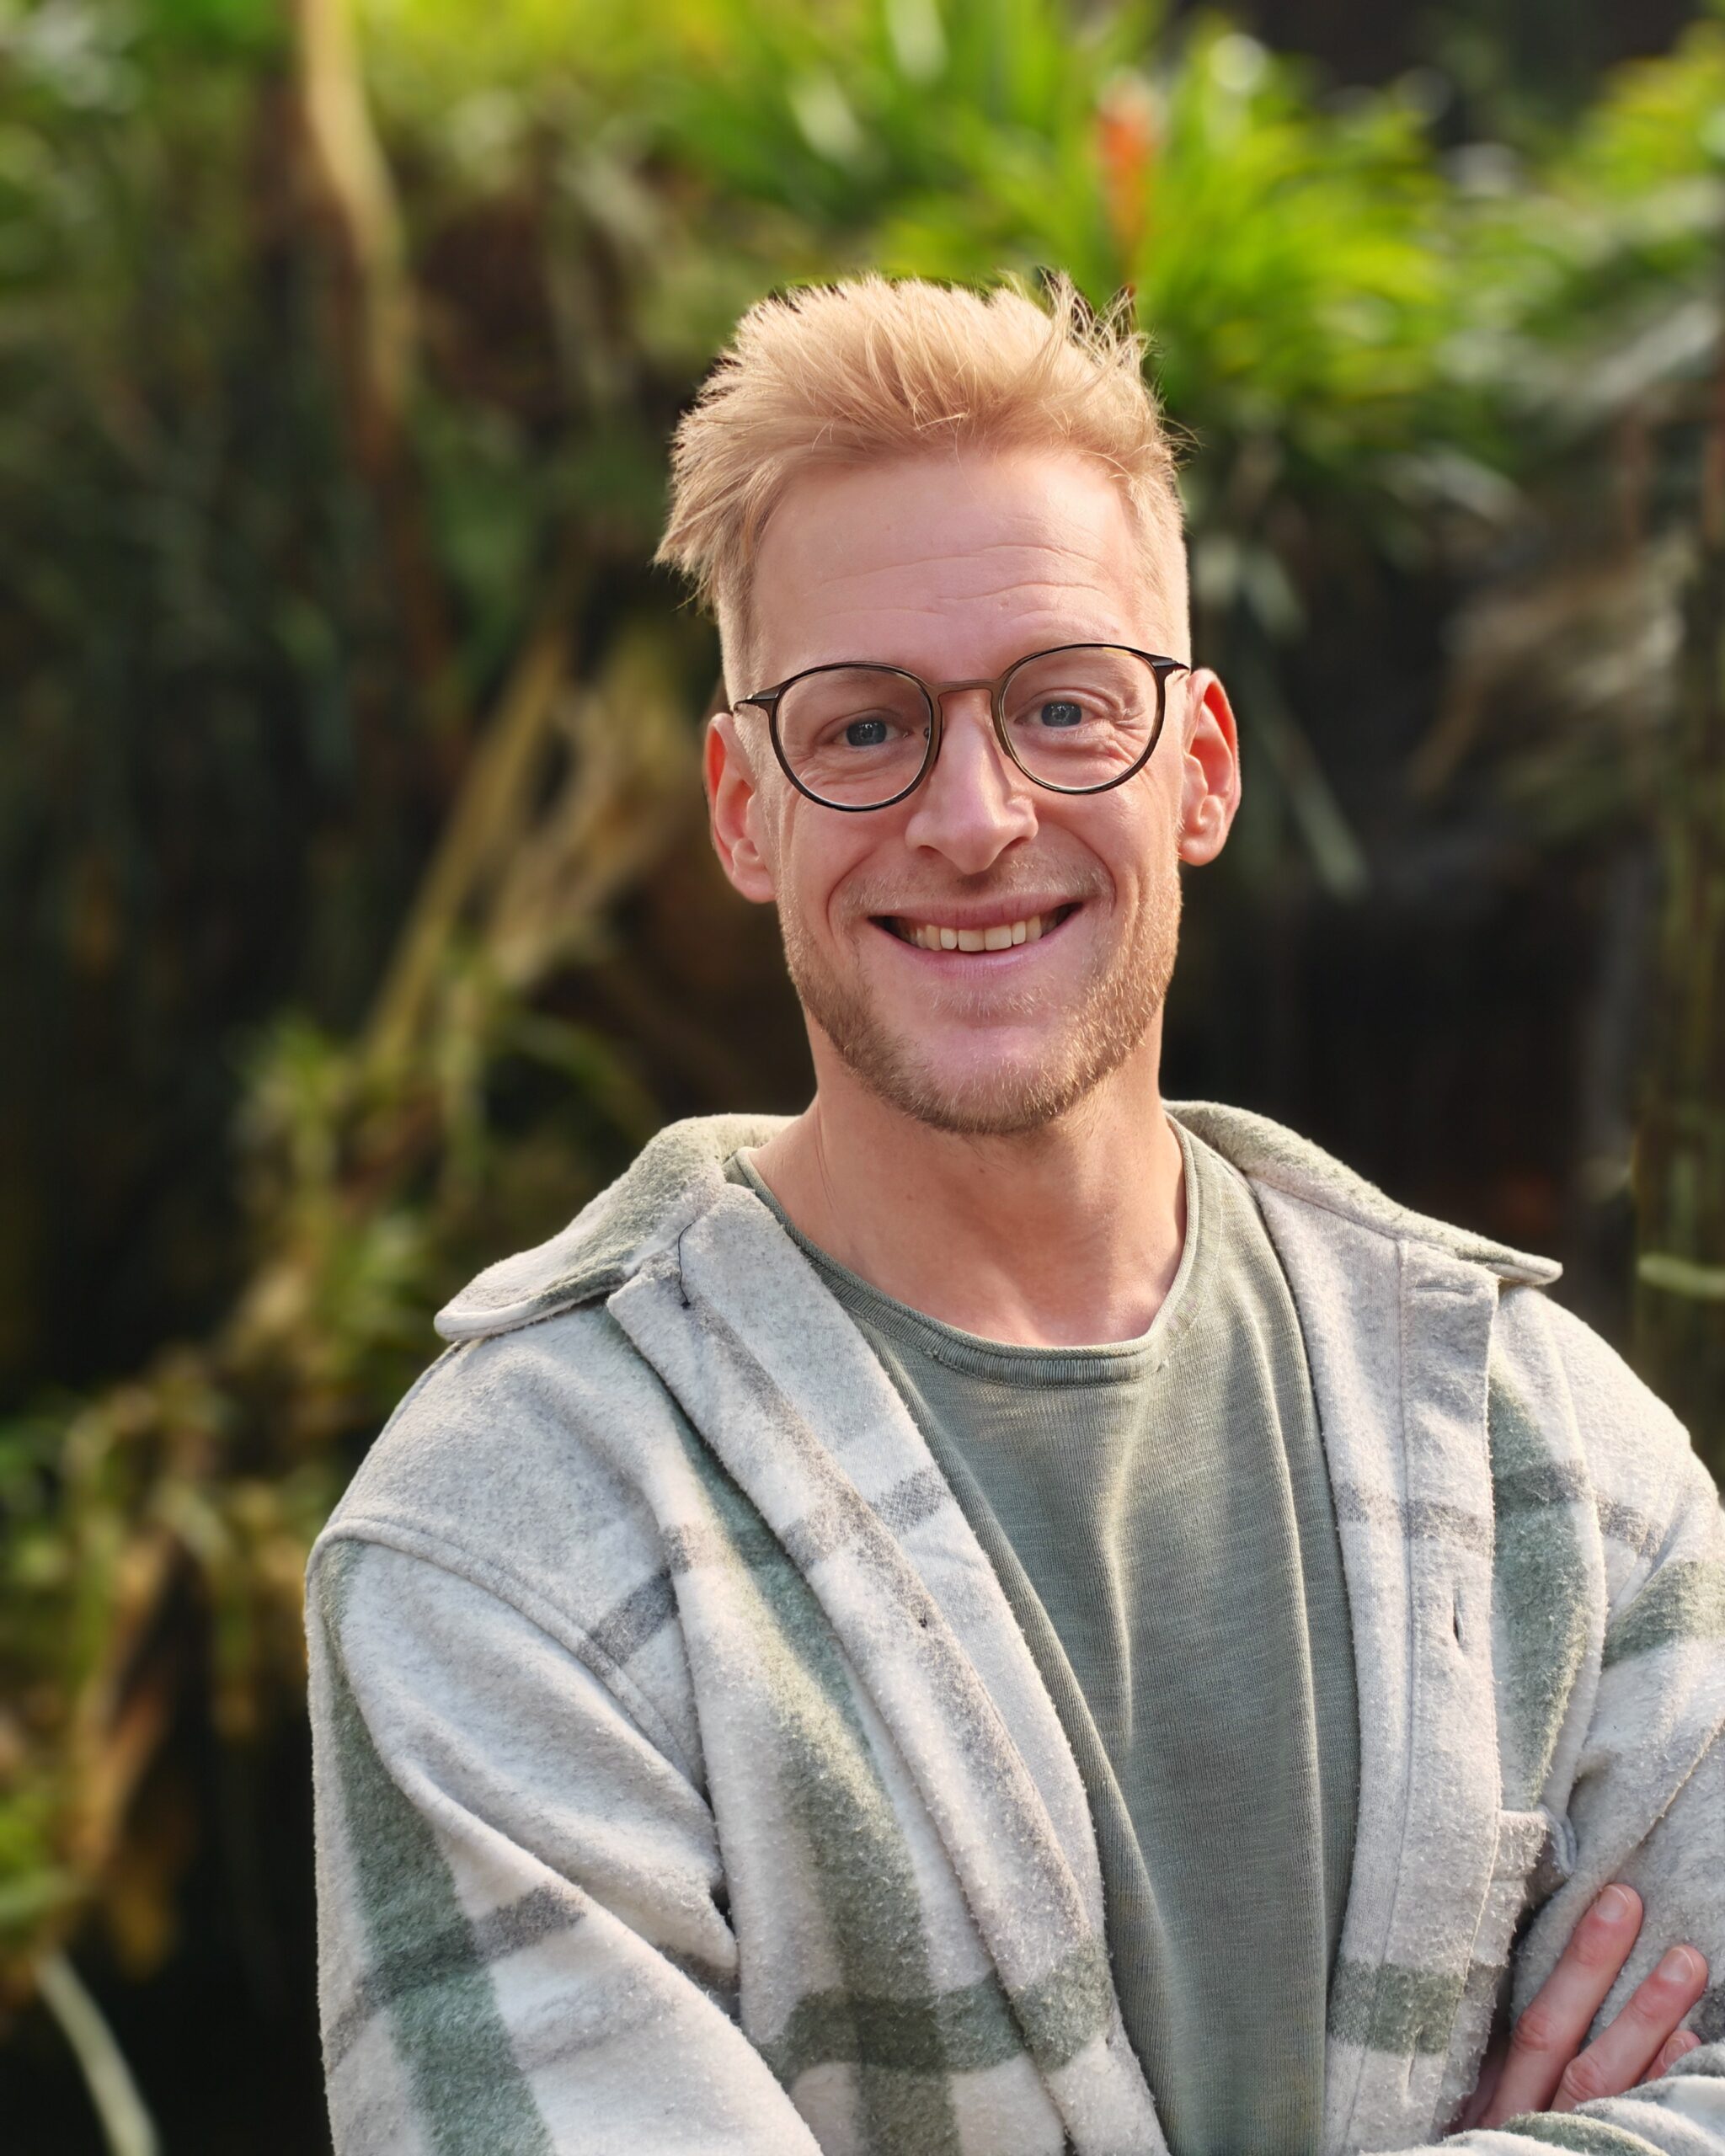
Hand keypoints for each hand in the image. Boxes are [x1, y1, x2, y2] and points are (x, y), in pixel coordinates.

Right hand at [1462, 1884, 1707, 2130]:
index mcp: (1493, 2104)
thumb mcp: (1478, 2114)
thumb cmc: (1486, 2149)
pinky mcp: (1599, 2154)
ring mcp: (1564, 2146)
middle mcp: (1528, 2126)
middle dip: (1603, 1972)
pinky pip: (1635, 2126)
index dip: (1575, 1968)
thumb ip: (1503, 2070)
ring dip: (1647, 2021)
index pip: (1535, 2025)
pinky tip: (1691, 2048)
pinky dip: (1662, 2087)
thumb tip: (1554, 1992)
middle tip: (1639, 1907)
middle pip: (1569, 2045)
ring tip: (1685, 1964)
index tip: (1614, 1905)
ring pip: (1605, 2084)